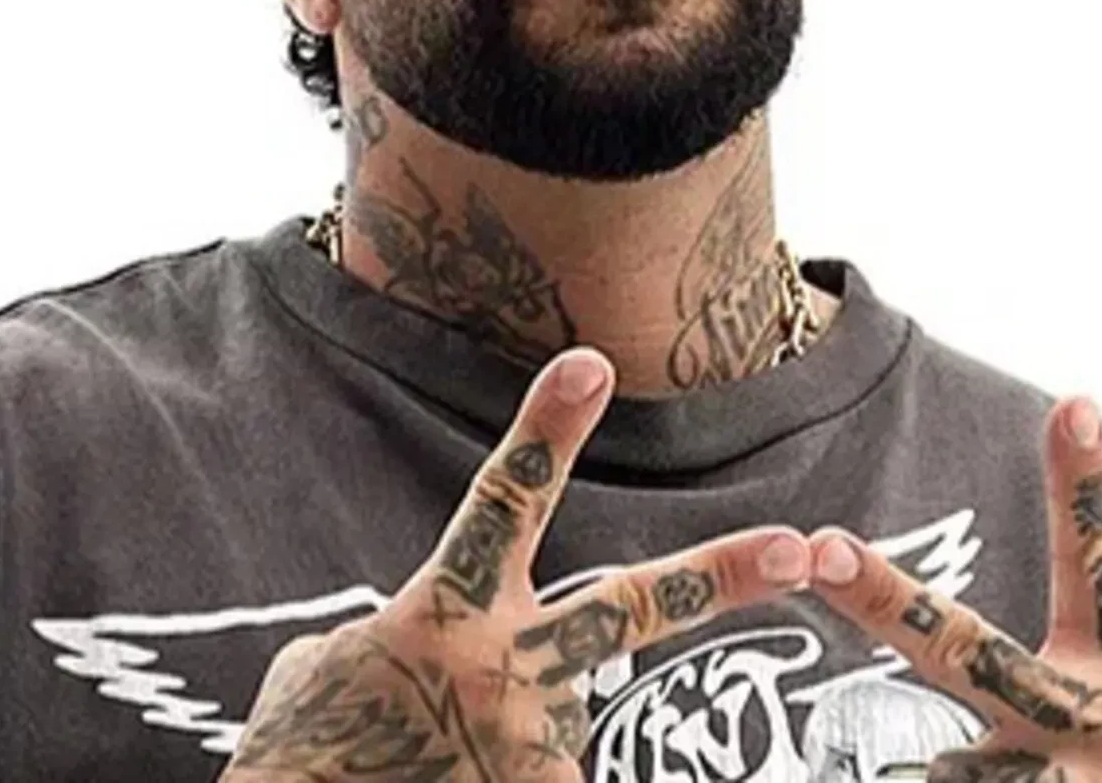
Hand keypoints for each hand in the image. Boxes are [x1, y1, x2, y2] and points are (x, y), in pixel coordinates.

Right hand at [219, 347, 814, 782]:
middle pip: (633, 606)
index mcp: (443, 612)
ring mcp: (532, 746)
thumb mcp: (332, 665)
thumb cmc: (303, 751)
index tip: (593, 361)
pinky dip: (498, 777)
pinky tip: (446, 778)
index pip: (505, 500)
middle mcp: (504, 671)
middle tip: (799, 547)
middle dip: (721, 576)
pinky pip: (546, 779)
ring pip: (560, 727)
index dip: (548, 429)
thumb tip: (429, 630)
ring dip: (504, 749)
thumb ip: (408, 628)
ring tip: (436, 766)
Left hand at [807, 399, 1101, 782]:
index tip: (1076, 405)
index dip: (1081, 485)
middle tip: (825, 549)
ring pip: (945, 770)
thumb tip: (1064, 433)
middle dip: (884, 599)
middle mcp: (1085, 720)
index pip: (1097, 561)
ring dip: (953, 781)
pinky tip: (956, 782)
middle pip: (964, 648)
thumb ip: (1067, 609)